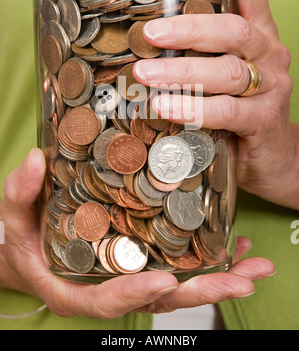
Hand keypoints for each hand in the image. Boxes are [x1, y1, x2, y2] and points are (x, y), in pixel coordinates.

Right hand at [0, 149, 273, 318]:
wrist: (32, 245)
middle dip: (202, 292)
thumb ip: (20, 192)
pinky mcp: (140, 260)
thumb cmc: (23, 236)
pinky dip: (207, 259)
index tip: (165, 283)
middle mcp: (110, 287)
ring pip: (177, 285)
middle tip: (241, 280)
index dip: (136, 294)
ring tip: (252, 264)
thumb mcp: (14, 216)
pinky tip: (233, 246)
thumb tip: (34, 160)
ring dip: (217, 277)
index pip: (108, 299)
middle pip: (159, 298)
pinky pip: (177, 266)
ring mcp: (129, 275)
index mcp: (76, 288)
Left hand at [133, 0, 298, 209]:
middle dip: (189, 28)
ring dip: (182, 72)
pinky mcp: (263, 122)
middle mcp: (269, 55)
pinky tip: (166, 108)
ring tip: (145, 75)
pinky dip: (194, 108)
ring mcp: (270, 88)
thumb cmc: (240, 110)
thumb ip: (200, 56)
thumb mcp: (224, 76)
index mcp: (258, 36)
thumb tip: (142, 46)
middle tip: (149, 34)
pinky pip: (228, 111)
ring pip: (227, 71)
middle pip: (233, 30)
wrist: (276, 157)